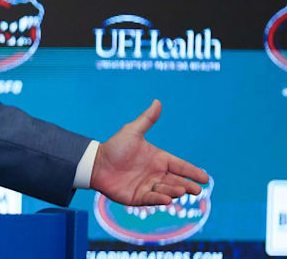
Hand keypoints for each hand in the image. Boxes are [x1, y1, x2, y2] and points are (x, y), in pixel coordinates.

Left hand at [90, 99, 208, 205]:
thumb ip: (147, 120)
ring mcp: (148, 186)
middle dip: (187, 186)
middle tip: (196, 190)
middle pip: (177, 181)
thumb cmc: (115, 147)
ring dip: (174, 191)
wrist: (95, 163)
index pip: (180, 166)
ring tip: (181, 190)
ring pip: (166, 190)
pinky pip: (151, 199)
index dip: (192, 172)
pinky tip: (166, 199)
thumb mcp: (132, 132)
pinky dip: (159, 199)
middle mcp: (156, 174)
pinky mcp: (138, 197)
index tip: (205, 178)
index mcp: (159, 159)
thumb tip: (157, 101)